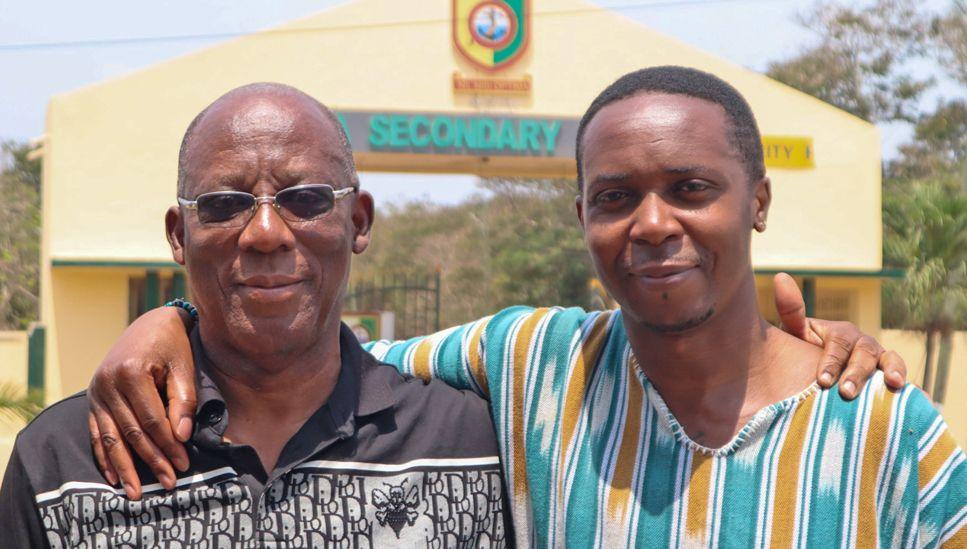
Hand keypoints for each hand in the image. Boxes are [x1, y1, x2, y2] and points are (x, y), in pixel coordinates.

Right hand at [87, 306, 196, 499]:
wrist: (149, 324)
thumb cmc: (172, 346)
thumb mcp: (184, 367)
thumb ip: (183, 400)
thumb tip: (182, 437)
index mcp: (131, 372)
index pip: (151, 421)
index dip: (168, 446)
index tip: (184, 465)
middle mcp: (107, 384)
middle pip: (131, 433)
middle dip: (151, 461)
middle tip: (168, 484)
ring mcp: (96, 392)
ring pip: (110, 438)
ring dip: (124, 468)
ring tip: (135, 494)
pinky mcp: (92, 399)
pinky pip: (96, 433)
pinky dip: (105, 456)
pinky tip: (114, 477)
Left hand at [772, 273, 906, 397]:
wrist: (816, 374)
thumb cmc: (804, 352)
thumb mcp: (795, 333)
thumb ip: (791, 311)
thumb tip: (781, 276)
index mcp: (841, 333)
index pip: (838, 345)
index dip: (830, 362)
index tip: (822, 381)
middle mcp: (862, 343)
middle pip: (864, 354)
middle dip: (856, 373)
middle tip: (846, 392)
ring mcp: (879, 359)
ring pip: (888, 361)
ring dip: (891, 371)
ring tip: (893, 383)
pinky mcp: (889, 375)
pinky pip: (901, 377)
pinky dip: (908, 384)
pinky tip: (912, 394)